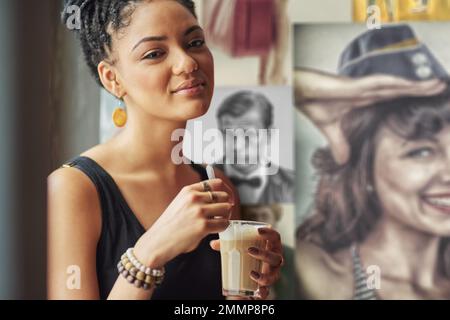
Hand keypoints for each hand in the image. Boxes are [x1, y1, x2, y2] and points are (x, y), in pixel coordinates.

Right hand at [134, 178, 234, 267]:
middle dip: (226, 206)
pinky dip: (222, 228)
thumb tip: (218, 197)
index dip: (226, 191)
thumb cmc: (169, 225)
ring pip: (226, 209)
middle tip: (222, 215)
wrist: (157, 241)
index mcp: (189, 190)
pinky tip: (214, 231)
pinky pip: (224, 224)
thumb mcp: (180, 203)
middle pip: (224, 196)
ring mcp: (199, 211)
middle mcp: (194, 198)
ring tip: (217, 223)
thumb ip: (196, 198)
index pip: (217, 183)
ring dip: (225, 217)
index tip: (227, 199)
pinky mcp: (203, 226)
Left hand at [210, 227, 283, 299]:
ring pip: (274, 275)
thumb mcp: (238, 250)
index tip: (257, 231)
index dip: (269, 233)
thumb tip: (213, 244)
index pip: (275, 237)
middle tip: (250, 250)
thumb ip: (227, 245)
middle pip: (276, 256)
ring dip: (264, 274)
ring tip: (251, 273)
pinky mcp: (266, 288)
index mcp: (270, 247)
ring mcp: (272, 275)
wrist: (247, 279)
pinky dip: (264, 291)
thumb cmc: (246, 258)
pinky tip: (258, 290)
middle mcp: (274, 261)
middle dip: (264, 254)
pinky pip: (268, 291)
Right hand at [294, 68, 446, 163]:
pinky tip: (416, 82)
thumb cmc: (314, 103)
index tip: (428, 99)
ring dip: (418, 84)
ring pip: (398, 84)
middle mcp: (368, 91)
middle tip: (442, 88)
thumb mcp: (331, 130)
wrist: (301, 93)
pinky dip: (401, 82)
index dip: (410, 97)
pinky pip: (384, 83)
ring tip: (438, 83)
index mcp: (364, 99)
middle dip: (421, 89)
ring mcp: (365, 86)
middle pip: (401, 89)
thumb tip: (343, 161)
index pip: (393, 97)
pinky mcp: (358, 85)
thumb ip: (339, 144)